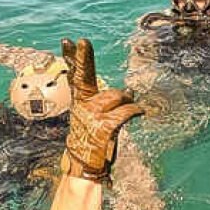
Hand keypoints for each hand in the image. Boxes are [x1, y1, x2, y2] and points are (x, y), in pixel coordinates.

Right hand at [61, 38, 144, 181]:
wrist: (83, 167)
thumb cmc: (92, 142)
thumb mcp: (95, 119)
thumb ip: (107, 104)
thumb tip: (130, 91)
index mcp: (79, 102)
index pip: (75, 76)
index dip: (72, 58)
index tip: (68, 41)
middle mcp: (82, 106)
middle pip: (84, 77)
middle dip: (83, 58)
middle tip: (83, 41)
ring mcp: (91, 117)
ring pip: (115, 96)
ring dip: (126, 101)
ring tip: (130, 108)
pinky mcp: (102, 128)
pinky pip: (124, 112)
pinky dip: (134, 111)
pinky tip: (140, 112)